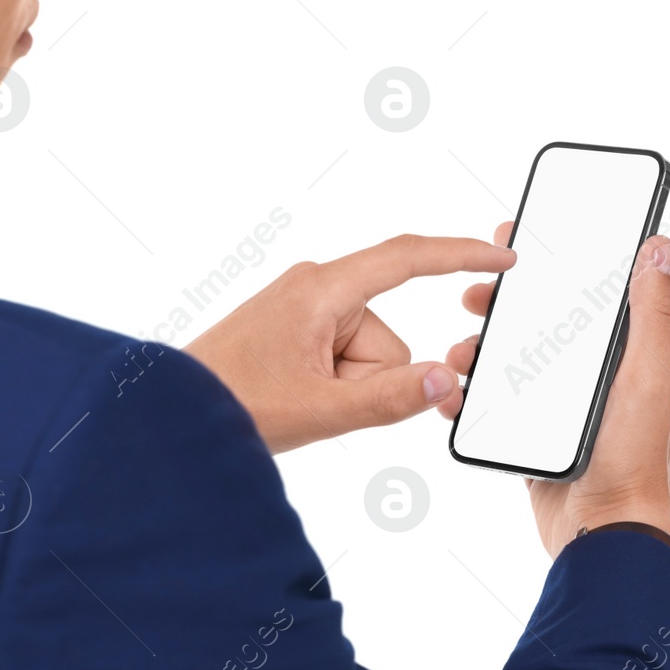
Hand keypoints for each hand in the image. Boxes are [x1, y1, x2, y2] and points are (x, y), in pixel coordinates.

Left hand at [186, 233, 515, 454]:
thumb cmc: (226, 403)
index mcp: (321, 289)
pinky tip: (295, 396)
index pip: (407, 258)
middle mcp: (317, 286)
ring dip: (349, 388)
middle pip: (389, 339)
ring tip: (297, 402)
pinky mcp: (299, 325)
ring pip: (371, 356)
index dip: (460, 255)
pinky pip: (348, 358)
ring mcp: (306, 306)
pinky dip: (337, 385)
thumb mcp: (319, 410)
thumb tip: (448, 380)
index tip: (503, 256)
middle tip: (319, 405)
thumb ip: (391, 399)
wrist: (167, 414)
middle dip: (371, 380)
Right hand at [454, 222, 669, 558]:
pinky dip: (471, 393)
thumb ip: (653, 314)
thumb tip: (659, 247)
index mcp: (621, 353)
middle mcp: (590, 374)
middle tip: (475, 296)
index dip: (555, 259)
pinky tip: (455, 391)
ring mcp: (558, 405)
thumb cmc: (634, 456)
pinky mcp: (531, 434)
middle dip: (504, 302)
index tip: (519, 235)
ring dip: (480, 347)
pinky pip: (493, 403)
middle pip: (539, 320)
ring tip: (462, 351)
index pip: (586, 290)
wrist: (602, 532)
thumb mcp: (649, 376)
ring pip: (509, 359)